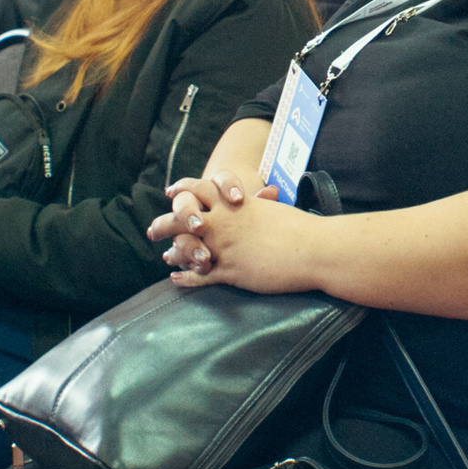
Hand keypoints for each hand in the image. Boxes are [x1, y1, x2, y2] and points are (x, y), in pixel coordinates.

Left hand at [146, 171, 308, 292]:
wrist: (313, 249)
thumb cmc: (299, 228)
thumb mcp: (273, 209)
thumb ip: (258, 204)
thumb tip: (260, 197)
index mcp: (233, 204)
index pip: (199, 188)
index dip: (182, 190)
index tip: (171, 193)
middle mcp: (223, 222)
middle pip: (182, 217)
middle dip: (165, 223)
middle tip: (153, 230)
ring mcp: (225, 247)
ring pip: (185, 247)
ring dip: (173, 252)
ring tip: (165, 257)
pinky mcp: (231, 271)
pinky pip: (200, 276)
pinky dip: (185, 278)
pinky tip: (175, 279)